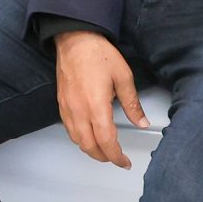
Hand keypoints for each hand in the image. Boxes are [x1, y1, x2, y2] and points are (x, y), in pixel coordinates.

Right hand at [55, 31, 149, 167]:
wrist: (75, 39)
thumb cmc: (97, 54)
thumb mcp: (123, 77)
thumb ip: (132, 104)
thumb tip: (141, 121)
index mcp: (96, 106)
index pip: (106, 142)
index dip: (117, 157)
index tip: (125, 162)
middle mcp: (79, 110)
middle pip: (89, 146)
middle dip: (104, 157)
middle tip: (117, 158)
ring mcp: (67, 108)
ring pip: (77, 140)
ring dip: (90, 149)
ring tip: (104, 150)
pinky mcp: (61, 103)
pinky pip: (69, 129)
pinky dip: (79, 138)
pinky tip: (88, 135)